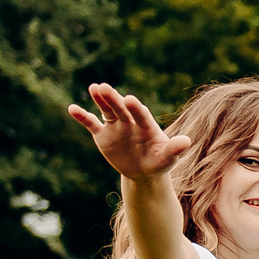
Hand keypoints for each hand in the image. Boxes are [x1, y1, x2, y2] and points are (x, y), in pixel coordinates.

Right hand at [69, 84, 188, 181]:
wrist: (144, 171)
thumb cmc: (159, 162)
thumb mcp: (168, 158)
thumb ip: (175, 148)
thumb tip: (187, 141)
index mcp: (146, 125)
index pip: (141, 114)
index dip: (135, 108)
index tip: (130, 99)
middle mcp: (130, 121)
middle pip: (121, 108)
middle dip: (113, 99)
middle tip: (104, 87)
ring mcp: (116, 126)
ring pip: (107, 110)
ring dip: (100, 100)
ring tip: (94, 88)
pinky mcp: (103, 134)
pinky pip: (91, 123)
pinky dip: (82, 116)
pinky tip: (72, 108)